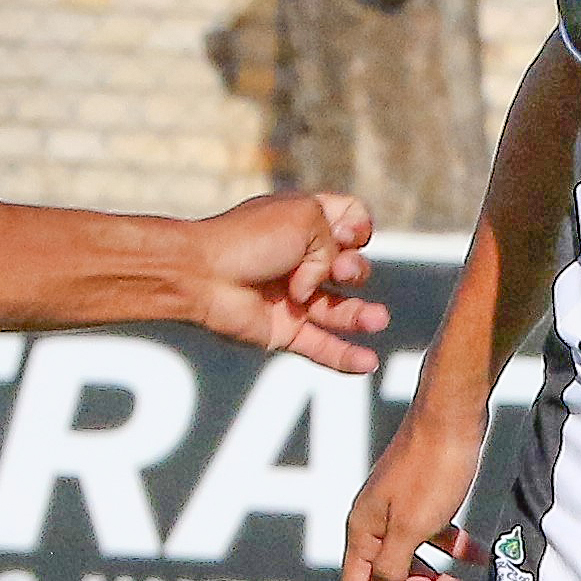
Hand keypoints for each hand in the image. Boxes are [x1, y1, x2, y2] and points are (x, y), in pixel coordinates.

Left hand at [193, 189, 387, 373]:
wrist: (203, 273)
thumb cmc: (250, 239)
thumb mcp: (305, 217)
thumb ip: (335, 244)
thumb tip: (323, 285)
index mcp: (306, 223)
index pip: (350, 221)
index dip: (358, 227)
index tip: (348, 233)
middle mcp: (302, 259)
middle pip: (351, 267)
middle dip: (353, 268)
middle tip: (338, 269)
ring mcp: (294, 297)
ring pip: (340, 310)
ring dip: (362, 315)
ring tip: (377, 319)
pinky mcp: (284, 330)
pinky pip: (320, 347)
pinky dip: (344, 356)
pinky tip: (368, 363)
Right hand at [339, 407, 485, 580]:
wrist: (453, 414)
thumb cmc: (431, 469)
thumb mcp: (411, 528)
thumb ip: (391, 570)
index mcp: (363, 532)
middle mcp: (375, 525)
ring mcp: (400, 512)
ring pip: (414, 562)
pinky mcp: (424, 499)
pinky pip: (434, 536)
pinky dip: (456, 551)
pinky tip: (480, 557)